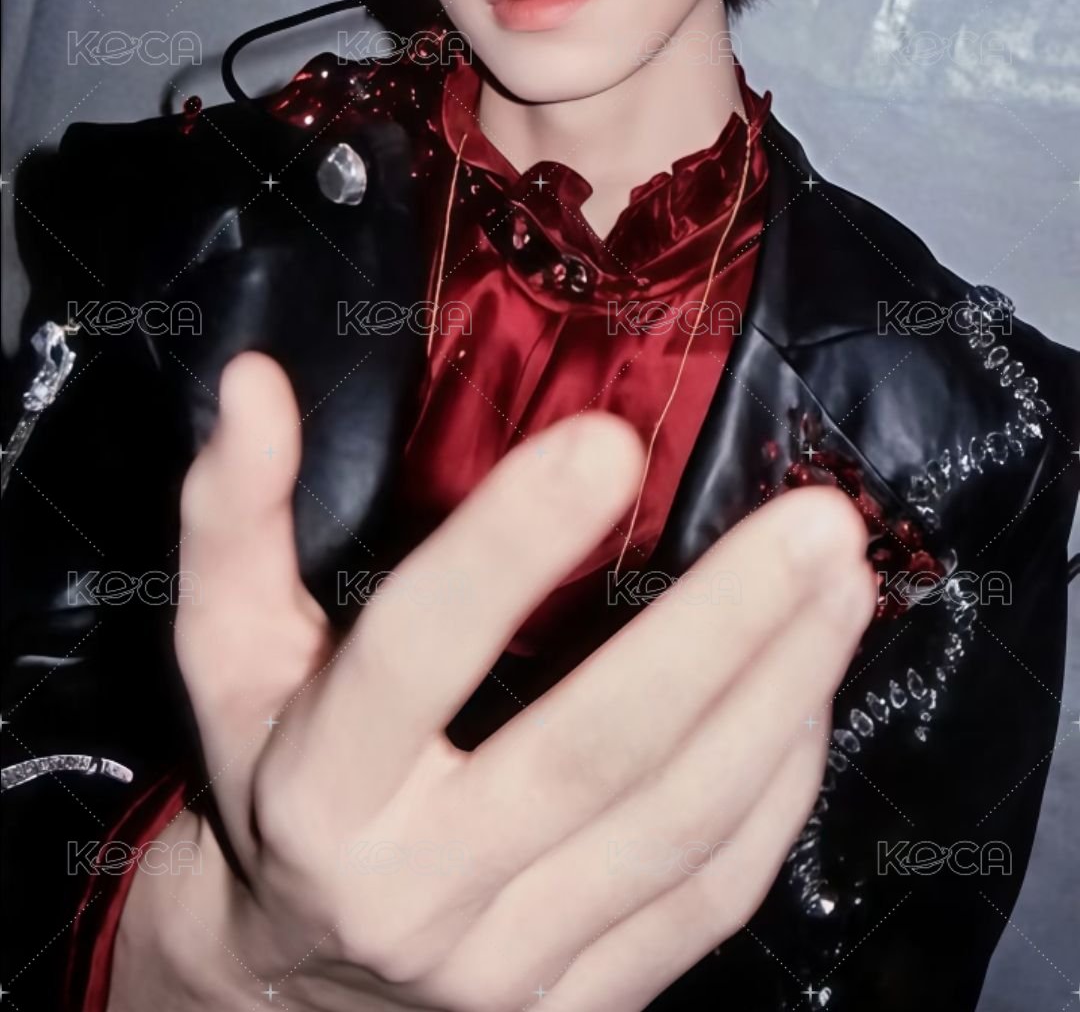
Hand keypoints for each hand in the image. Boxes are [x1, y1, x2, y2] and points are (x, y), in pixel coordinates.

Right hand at [108, 349, 875, 1011]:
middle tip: (819, 519)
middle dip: (721, 628)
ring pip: (679, 829)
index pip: (417, 654)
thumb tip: (253, 381)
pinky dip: (778, 789)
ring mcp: (515, 969)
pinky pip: (711, 899)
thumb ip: (233, 517)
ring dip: (780, 695)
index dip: (506, 545)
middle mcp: (419, 890)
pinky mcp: (586, 1008)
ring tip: (847, 580)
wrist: (290, 997)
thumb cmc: (267, 781)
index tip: (608, 440)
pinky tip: (813, 691)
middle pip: (593, 752)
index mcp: (322, 786)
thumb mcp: (225, 653)